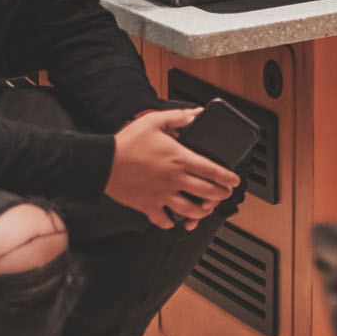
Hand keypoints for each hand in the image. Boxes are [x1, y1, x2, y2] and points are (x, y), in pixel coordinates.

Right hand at [105, 109, 242, 230]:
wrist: (102, 163)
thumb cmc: (127, 142)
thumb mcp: (154, 120)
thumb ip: (179, 117)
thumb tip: (196, 113)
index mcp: (179, 159)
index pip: (212, 170)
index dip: (227, 177)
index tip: (234, 181)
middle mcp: (174, 179)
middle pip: (206, 192)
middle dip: (220, 195)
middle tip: (224, 194)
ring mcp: (161, 195)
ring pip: (189, 210)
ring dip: (201, 211)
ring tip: (205, 209)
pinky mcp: (147, 206)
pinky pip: (163, 220)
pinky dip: (171, 222)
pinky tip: (174, 219)